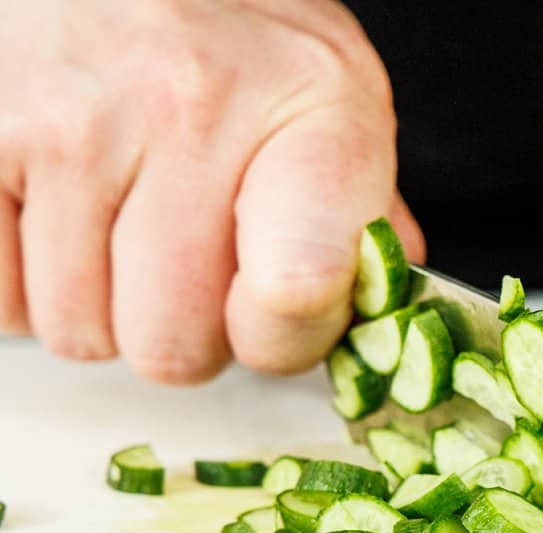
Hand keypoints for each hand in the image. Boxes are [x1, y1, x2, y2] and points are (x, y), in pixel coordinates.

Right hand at [0, 0, 423, 380]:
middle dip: (183, 332)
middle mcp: (192, 108)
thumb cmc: (234, 44)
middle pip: (175, 348)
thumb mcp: (332, 102)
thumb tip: (375, 324)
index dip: (283, 337)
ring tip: (123, 223)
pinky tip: (65, 217)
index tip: (271, 313)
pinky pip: (2, 300)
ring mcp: (72, 121)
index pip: (300, 290)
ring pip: (83, 333)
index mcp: (314, 110)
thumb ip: (358, 222)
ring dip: (104, 309)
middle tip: (188, 262)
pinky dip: (29, 284)